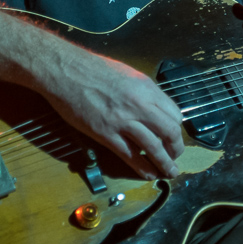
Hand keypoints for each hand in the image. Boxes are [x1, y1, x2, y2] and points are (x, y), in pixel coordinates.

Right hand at [41, 48, 184, 179]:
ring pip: (153, 147)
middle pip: (170, 131)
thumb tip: (153, 107)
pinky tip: (148, 174)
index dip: (176, 128)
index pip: (174, 113)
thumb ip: (143, 92)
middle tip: (175, 157)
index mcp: (147, 88)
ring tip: (169, 173)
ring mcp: (123, 120)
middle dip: (176, 148)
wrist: (66, 71)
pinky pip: (130, 155)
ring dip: (164, 163)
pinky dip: (142, 167)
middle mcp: (139, 104)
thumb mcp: (128, 75)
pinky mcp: (105, 134)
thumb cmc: (93, 69)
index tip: (173, 136)